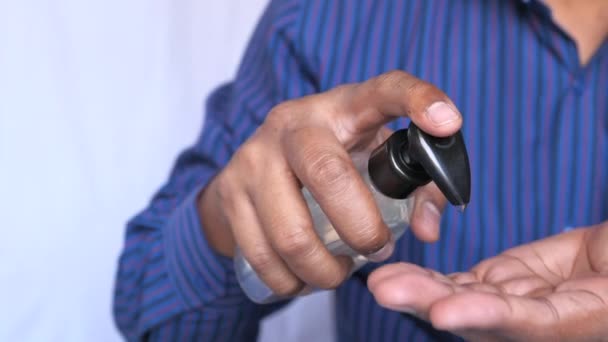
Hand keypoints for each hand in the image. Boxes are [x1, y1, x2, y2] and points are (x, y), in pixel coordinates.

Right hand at [198, 70, 462, 295]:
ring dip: (325, 271)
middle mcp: (293, 125)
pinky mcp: (229, 191)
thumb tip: (427, 230)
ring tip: (338, 273)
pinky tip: (303, 279)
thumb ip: (414, 190)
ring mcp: (254, 156)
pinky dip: (289, 282)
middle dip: (362, 230)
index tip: (448, 122)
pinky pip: (262, 255)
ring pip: (292, 233)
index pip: (382, 90)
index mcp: (340, 109)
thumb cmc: (328, 162)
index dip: (418, 101)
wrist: (253, 166)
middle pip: (329, 176)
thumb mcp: (371, 161)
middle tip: (376, 249)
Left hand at [368, 221, 607, 340]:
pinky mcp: (500, 282)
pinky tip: (398, 274)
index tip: (444, 312)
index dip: (484, 317)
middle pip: (478, 316)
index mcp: (576, 323)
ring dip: (419, 289)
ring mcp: (514, 301)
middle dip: (430, 302)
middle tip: (387, 290)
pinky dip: (430, 278)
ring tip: (381, 281)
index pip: (527, 323)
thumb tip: (538, 299)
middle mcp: (536, 322)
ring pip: (461, 296)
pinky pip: (461, 282)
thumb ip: (588, 295)